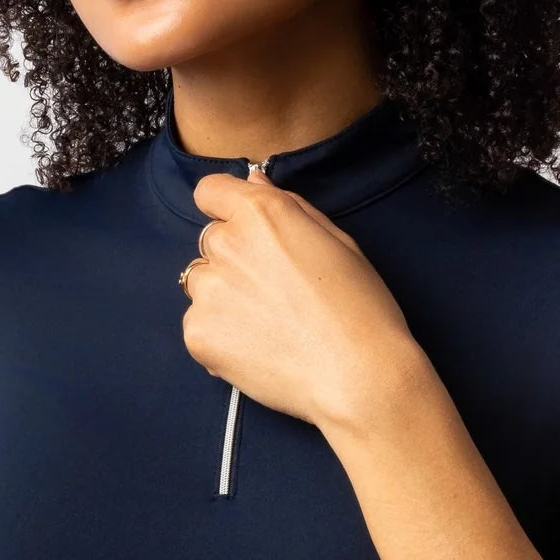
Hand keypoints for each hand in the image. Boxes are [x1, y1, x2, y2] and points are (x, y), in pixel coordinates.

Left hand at [181, 166, 420, 437]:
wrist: (359, 376)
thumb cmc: (360, 309)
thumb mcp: (338, 242)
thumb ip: (288, 207)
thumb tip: (255, 182)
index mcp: (261, 214)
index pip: (211, 191)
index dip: (227, 208)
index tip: (244, 229)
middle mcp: (227, 244)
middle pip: (211, 241)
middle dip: (235, 259)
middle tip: (276, 292)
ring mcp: (208, 291)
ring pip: (202, 284)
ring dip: (224, 297)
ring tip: (269, 325)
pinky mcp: (198, 333)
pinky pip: (198, 324)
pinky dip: (220, 335)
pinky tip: (259, 349)